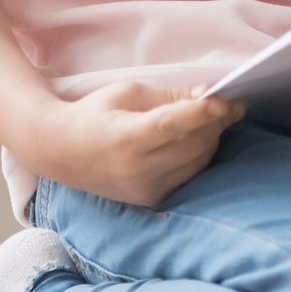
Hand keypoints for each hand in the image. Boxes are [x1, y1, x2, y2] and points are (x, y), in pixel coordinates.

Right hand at [33, 80, 243, 208]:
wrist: (61, 152)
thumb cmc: (96, 113)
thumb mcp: (129, 92)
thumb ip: (170, 95)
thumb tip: (208, 95)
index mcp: (126, 138)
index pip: (171, 126)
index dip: (201, 113)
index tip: (226, 100)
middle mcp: (136, 169)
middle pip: (193, 144)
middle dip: (216, 122)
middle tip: (229, 102)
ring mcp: (145, 188)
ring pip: (198, 161)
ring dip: (211, 138)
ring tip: (212, 118)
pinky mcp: (151, 199)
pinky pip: (189, 174)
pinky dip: (200, 155)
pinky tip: (197, 138)